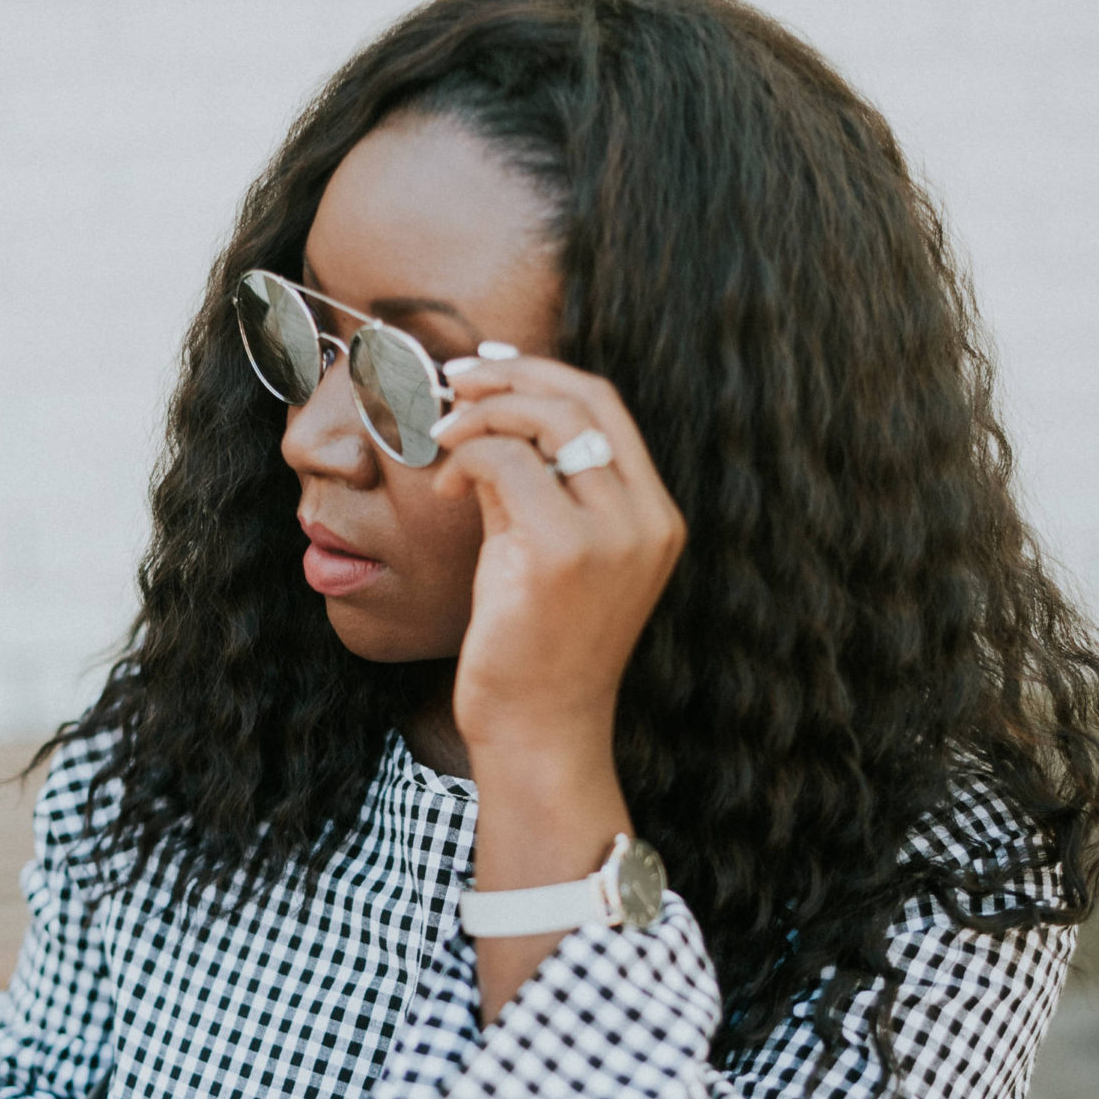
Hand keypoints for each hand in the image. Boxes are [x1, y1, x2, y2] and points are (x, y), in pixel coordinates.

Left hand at [431, 353, 685, 759]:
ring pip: (546, 419)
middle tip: (452, 382)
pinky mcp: (565, 553)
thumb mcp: (538, 549)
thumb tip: (484, 416)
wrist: (537, 731)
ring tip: (443, 435)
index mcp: (654, 516)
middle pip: (584, 397)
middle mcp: (647, 520)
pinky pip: (507, 463)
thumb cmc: (532, 647)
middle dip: (509, 375)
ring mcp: (614, 536)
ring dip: (483, 413)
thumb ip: (529, 483)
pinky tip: (446, 489)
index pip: (607, 407)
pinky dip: (468, 459)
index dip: (543, 372)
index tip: (487, 367)